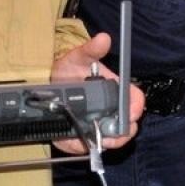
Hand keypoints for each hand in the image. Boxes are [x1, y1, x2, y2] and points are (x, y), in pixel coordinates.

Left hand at [50, 32, 144, 152]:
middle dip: (124, 129)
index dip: (136, 107)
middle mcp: (114, 110)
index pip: (136, 100)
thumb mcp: (77, 58)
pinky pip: (94, 147)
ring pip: (116, 139)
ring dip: (110, 140)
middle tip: (110, 128)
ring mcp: (103, 125)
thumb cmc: (69, 71)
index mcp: (117, 90)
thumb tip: (103, 38)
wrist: (49, 89)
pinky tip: (81, 140)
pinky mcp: (88, 139)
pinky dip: (89, 146)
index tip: (130, 112)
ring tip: (96, 135)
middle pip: (130, 124)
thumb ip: (90, 50)